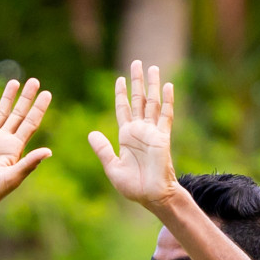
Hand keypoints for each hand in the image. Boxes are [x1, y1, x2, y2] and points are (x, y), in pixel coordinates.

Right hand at [0, 78, 53, 210]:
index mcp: (15, 148)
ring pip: (1, 114)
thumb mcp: (12, 178)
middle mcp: (4, 141)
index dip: (39, 108)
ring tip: (14, 81)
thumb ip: (28, 164)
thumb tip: (49, 152)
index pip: (30, 123)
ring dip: (7, 99)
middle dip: (26, 98)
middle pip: (18, 114)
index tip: (47, 93)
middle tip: (35, 81)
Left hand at [88, 61, 178, 206]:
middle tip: (136, 63)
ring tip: (153, 67)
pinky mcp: (163, 137)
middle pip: (138, 100)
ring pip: (152, 103)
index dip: (121, 94)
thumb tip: (91, 133)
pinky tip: (168, 86)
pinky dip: (167, 101)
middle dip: (137, 82)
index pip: (123, 109)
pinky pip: (166, 116)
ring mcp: (152, 133)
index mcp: (126, 136)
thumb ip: (102, 150)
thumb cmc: (132, 186)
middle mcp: (140, 131)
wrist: (151, 196)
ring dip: (153, 86)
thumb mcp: (111, 167)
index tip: (119, 79)